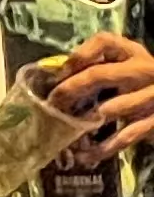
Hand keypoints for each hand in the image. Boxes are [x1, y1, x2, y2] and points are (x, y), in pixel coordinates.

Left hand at [49, 35, 153, 158]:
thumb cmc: (142, 84)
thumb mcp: (126, 68)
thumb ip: (99, 68)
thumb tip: (56, 79)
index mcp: (132, 53)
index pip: (103, 41)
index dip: (77, 56)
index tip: (60, 73)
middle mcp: (144, 70)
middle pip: (98, 74)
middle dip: (69, 90)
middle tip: (53, 103)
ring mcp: (153, 96)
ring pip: (109, 109)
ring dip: (84, 122)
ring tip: (65, 129)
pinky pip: (124, 136)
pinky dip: (103, 148)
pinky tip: (86, 155)